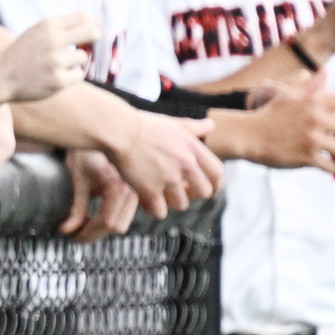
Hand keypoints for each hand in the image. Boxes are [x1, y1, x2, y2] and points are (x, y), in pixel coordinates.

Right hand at [0, 13, 99, 102]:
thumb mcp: (37, 32)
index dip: (93, 23)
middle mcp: (52, 41)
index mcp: (46, 25)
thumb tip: (95, 24)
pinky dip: (70, 76)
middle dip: (95, 37)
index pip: (83, 17)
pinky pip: (78, 75)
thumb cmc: (22, 53)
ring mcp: (55, 61)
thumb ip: (61, 27)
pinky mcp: (58, 81)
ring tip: (56, 65)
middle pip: (92, 32)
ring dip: (74, 62)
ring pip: (83, 57)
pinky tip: (54, 76)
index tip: (93, 29)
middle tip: (87, 45)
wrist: (0, 78)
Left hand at [60, 149, 137, 240]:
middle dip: (93, 234)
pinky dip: (109, 221)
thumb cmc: (86, 152)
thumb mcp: (78, 179)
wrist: (101, 132)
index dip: (87, 234)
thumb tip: (66, 231)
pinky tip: (94, 218)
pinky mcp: (136, 192)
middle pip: (116, 226)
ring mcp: (137, 191)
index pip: (106, 222)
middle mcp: (132, 190)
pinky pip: (124, 215)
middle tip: (74, 234)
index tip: (71, 236)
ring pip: (122, 223)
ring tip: (82, 227)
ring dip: (101, 229)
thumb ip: (76, 207)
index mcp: (117, 186)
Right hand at [103, 112, 220, 217]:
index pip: (217, 173)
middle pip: (204, 192)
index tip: (209, 189)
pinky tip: (144, 200)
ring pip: (181, 204)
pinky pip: (159, 211)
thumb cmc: (142, 125)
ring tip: (157, 193)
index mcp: (192, 147)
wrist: (117, 131)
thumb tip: (212, 125)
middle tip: (178, 192)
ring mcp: (168, 178)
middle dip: (192, 195)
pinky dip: (152, 208)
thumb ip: (193, 127)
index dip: (216, 184)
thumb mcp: (172, 123)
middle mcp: (185, 164)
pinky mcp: (150, 190)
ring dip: (169, 202)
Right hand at [236, 68, 334, 171]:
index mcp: (314, 102)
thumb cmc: (268, 114)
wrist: (248, 135)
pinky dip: (332, 167)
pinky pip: (329, 165)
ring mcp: (312, 139)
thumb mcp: (287, 94)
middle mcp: (316, 119)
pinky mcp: (306, 157)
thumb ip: (307, 83)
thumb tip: (322, 71)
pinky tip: (330, 167)